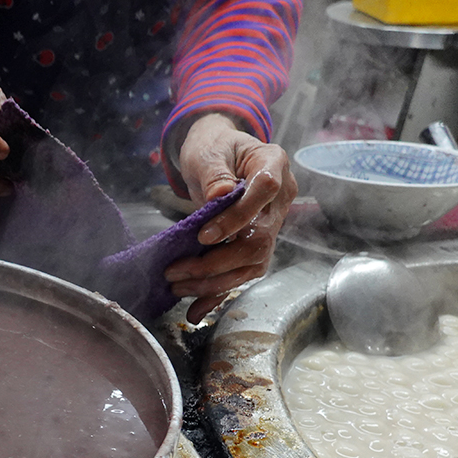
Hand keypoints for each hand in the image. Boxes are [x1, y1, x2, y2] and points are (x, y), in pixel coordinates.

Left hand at [165, 113, 297, 323]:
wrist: (217, 153)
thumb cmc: (213, 146)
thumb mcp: (208, 150)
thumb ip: (213, 172)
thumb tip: (220, 194)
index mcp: (274, 164)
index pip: (265, 192)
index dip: (237, 217)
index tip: (205, 235)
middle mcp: (281, 199)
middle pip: (259, 240)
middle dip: (216, 262)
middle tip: (177, 272)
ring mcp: (272, 224)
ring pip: (252, 263)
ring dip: (214, 282)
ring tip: (178, 287)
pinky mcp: (257, 244)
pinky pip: (242, 273)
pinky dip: (218, 294)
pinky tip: (196, 311)